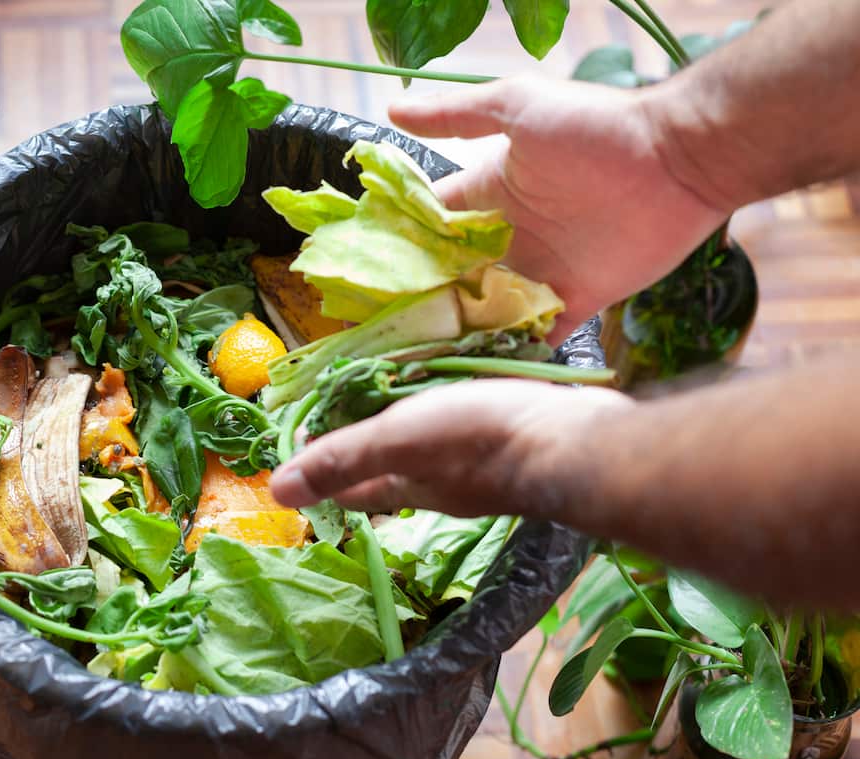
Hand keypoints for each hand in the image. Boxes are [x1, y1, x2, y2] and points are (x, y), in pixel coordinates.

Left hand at [269, 379, 631, 517]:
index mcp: (408, 487)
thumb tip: (277, 492)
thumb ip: (342, 459)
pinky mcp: (516, 441)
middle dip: (366, 447)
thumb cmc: (481, 439)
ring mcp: (483, 467)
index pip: (351, 489)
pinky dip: (454, 410)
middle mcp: (443, 486)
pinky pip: (472, 427)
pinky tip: (460, 390)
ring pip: (433, 451)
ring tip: (398, 390)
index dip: (322, 469)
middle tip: (348, 404)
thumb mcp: (397, 440)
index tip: (303, 436)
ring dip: (411, 427)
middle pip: (392, 471)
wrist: (578, 442)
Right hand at [390, 75, 729, 341]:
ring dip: (457, 333)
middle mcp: (509, 236)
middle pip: (451, 277)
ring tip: (415, 362)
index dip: (398, 246)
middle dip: (420, 301)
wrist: (679, 160)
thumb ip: (456, 114)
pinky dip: (511, 353)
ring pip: (484, 311)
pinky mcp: (575, 301)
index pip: (431, 225)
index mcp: (489, 194)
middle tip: (378, 331)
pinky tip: (475, 372)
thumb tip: (390, 110)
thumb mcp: (518, 106)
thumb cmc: (597, 128)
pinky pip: (535, 335)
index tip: (361, 275)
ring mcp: (540, 271)